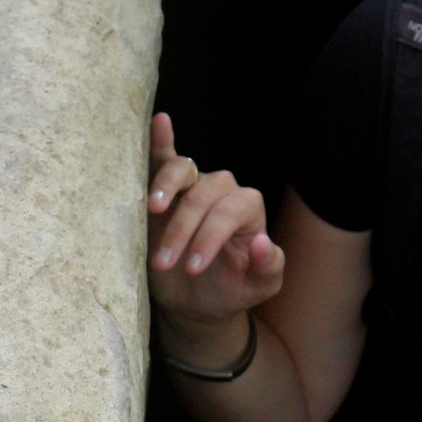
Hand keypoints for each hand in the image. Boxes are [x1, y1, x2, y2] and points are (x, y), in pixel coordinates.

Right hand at [145, 113, 285, 352]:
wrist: (195, 300)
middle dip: (182, 230)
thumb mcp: (257, 288)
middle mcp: (223, 190)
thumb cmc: (229, 290)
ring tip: (152, 210)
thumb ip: (268, 268)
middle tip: (165, 263)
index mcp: (248, 210)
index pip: (230, 212)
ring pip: (183, 169)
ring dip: (165, 189)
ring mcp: (194, 184)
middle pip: (202, 195)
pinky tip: (160, 122)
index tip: (192, 269)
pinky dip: (161, 139)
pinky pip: (165, 157)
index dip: (210, 237)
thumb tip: (263, 242)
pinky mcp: (166, 187)